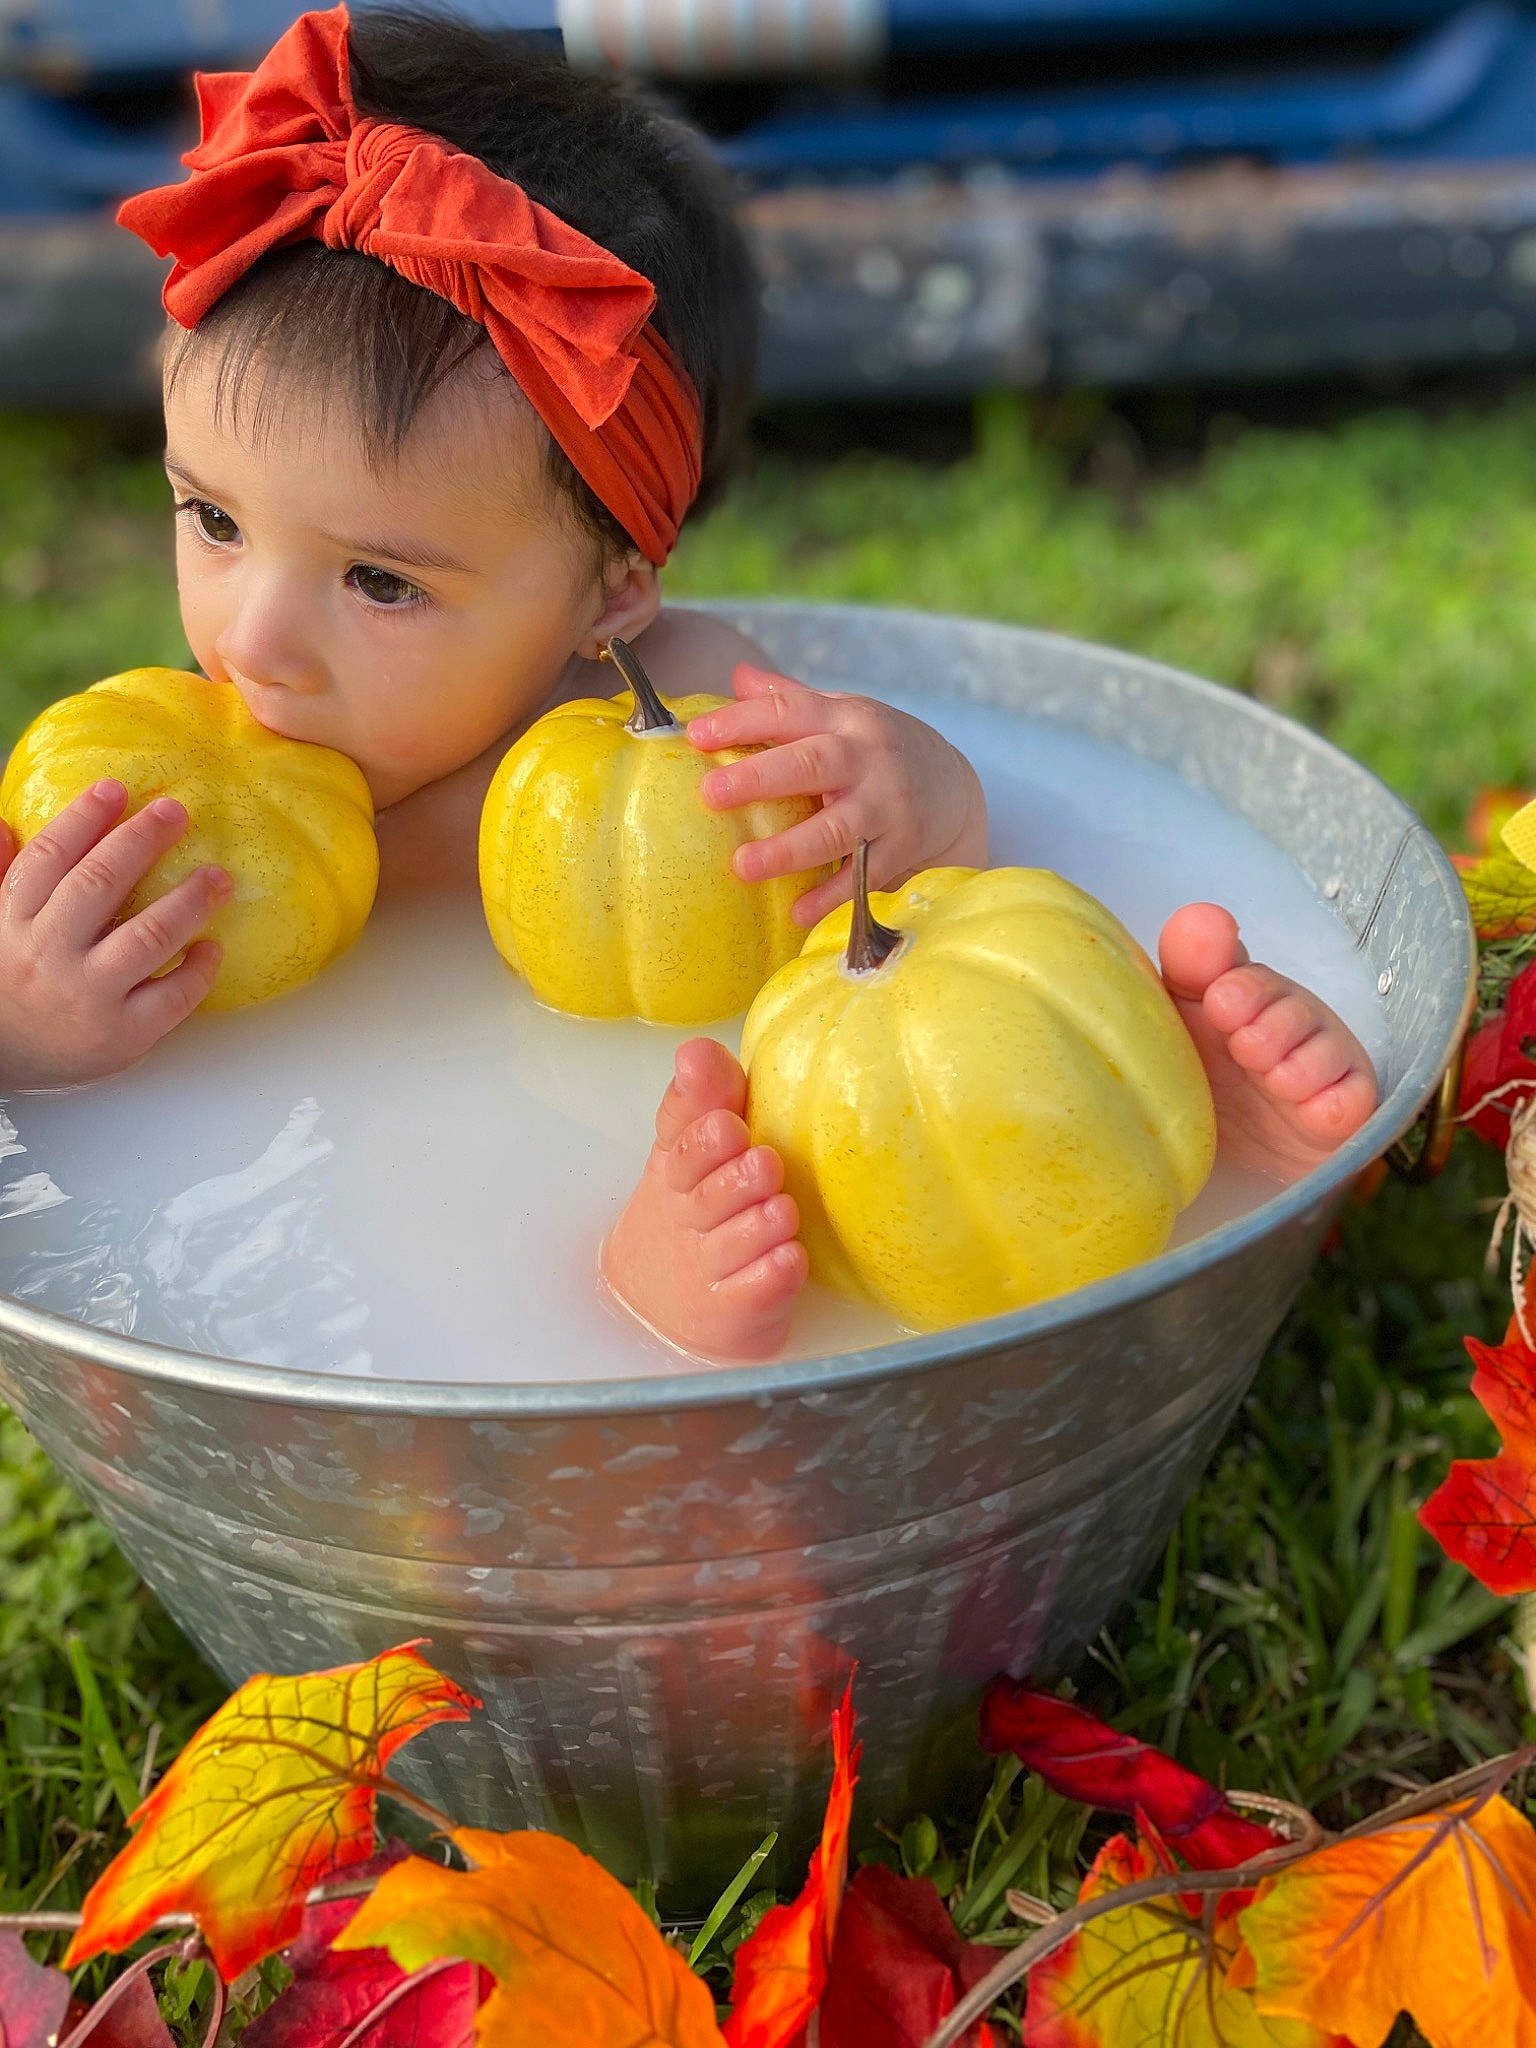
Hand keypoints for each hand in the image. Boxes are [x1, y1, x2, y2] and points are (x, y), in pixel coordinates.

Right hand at [0, 779, 231, 1087]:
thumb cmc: (6, 984)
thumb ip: (1, 876)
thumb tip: (3, 824)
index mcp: (12, 921)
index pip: (48, 858)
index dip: (83, 819)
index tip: (116, 788)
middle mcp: (48, 954)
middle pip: (99, 886)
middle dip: (140, 842)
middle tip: (177, 811)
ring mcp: (87, 996)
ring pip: (146, 937)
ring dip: (188, 901)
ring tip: (218, 877)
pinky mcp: (121, 1035)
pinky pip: (171, 996)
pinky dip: (197, 970)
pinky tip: (212, 947)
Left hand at [688, 664, 988, 926]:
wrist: (951, 785)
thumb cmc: (875, 749)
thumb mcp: (841, 713)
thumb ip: (790, 698)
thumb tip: (735, 676)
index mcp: (845, 719)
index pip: (789, 711)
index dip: (741, 721)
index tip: (695, 736)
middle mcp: (868, 758)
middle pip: (811, 764)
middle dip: (760, 778)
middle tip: (710, 793)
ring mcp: (888, 805)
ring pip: (836, 828)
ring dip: (789, 848)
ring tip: (742, 866)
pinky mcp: (903, 847)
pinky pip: (863, 875)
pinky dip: (832, 896)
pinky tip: (797, 912)